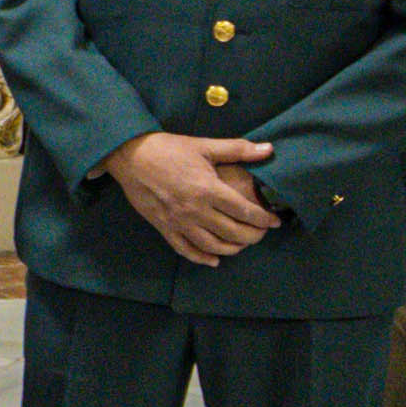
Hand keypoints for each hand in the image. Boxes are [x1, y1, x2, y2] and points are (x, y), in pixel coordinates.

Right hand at [104, 132, 276, 265]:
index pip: (244, 211)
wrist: (130, 156)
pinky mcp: (164, 228)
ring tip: (243, 245)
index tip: (275, 221)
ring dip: (232, 249)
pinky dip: (202, 258)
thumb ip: (238, 149)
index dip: (263, 219)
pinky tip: (214, 260)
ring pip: (212, 246)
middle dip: (253, 236)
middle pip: (232, 232)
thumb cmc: (169, 148)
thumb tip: (269, 149)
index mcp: (208, 190)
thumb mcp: (204, 146)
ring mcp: (179, 222)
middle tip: (261, 233)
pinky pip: (186, 250)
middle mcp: (196, 210)